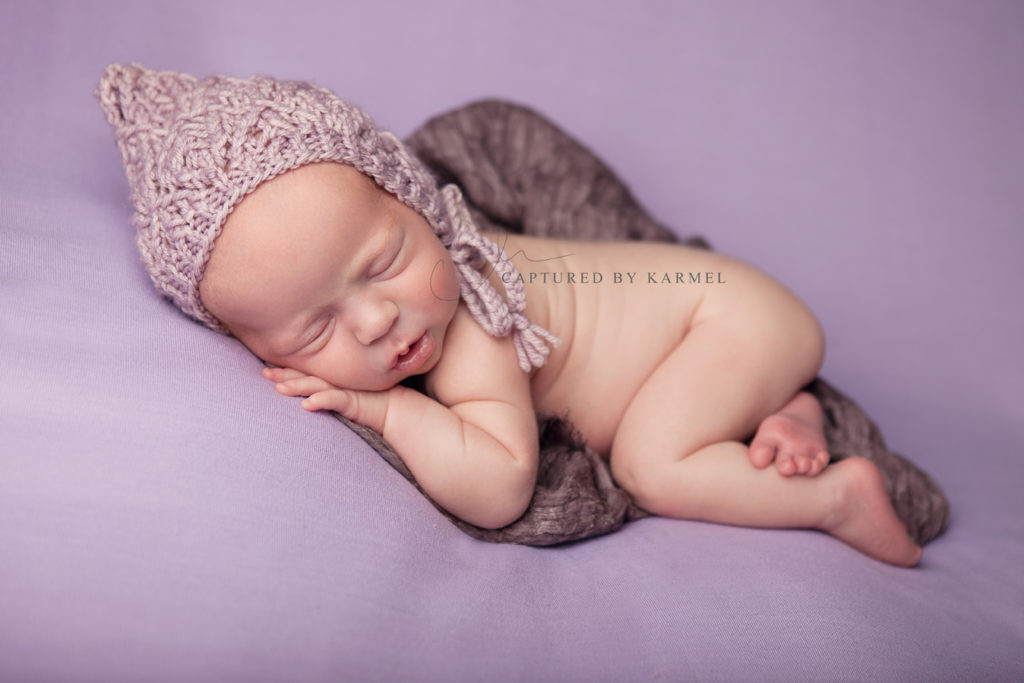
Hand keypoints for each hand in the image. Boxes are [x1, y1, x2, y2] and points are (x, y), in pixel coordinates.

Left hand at [261, 366, 393, 434]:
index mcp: (333, 380)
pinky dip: (321, 401)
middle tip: (264, 373)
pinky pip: (335, 400)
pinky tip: (307, 405)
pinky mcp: (355, 401)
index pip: (306, 373)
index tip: (266, 368)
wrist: (398, 410)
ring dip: (298, 387)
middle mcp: (336, 382)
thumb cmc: (373, 403)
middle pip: (306, 376)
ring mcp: (345, 390)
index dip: (287, 370)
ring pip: (317, 386)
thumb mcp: (347, 398)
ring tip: (279, 389)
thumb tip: (306, 400)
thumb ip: (330, 395)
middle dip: (284, 375)